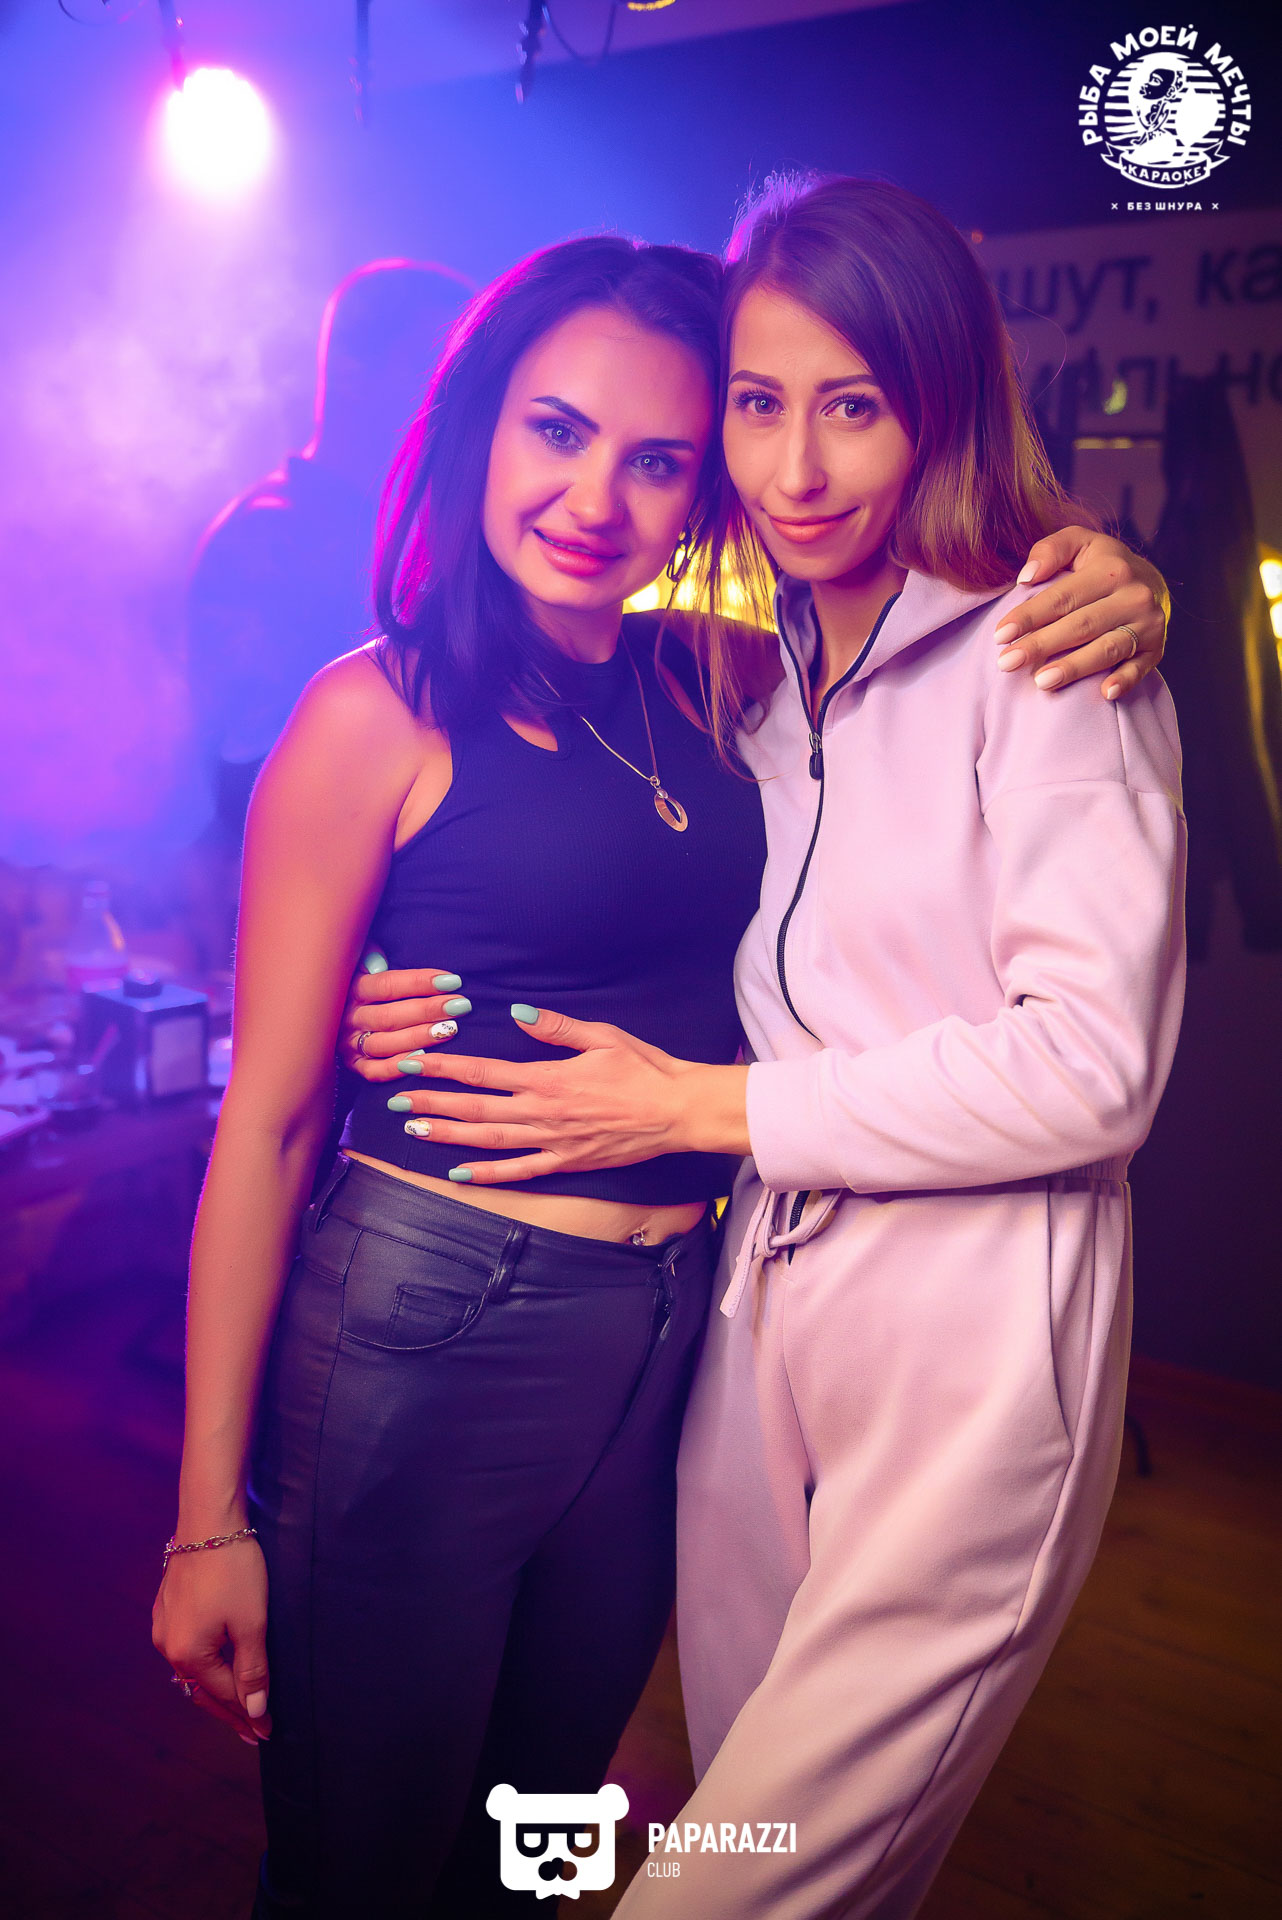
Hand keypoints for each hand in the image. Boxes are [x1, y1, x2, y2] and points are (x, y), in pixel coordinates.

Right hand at [152, 1537, 271, 1746]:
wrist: (208, 1520)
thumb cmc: (234, 1571)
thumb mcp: (251, 1623)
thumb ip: (252, 1670)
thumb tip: (253, 1711)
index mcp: (188, 1655)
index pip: (224, 1695)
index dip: (249, 1714)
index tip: (268, 1731)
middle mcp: (167, 1646)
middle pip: (202, 1689)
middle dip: (230, 1710)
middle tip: (253, 1731)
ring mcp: (163, 1625)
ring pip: (192, 1669)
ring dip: (216, 1688)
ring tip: (237, 1706)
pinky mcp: (167, 1607)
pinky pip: (187, 1648)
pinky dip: (205, 1664)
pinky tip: (215, 1667)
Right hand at [339, 948, 472, 1080]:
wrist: (334, 1013)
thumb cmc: (366, 985)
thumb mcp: (362, 963)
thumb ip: (370, 957)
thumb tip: (379, 959)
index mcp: (352, 990)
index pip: (386, 985)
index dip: (419, 982)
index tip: (452, 981)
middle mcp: (349, 1018)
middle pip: (389, 1016)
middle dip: (427, 1010)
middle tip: (459, 1006)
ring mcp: (350, 1044)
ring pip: (384, 1044)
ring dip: (419, 1037)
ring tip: (450, 1029)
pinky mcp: (354, 1066)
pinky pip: (374, 1072)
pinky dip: (396, 1067)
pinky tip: (423, 1058)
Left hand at [385, 1004, 748, 1183]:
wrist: (677, 1112)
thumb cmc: (643, 1070)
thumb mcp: (602, 1036)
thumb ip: (556, 1027)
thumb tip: (519, 1011)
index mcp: (548, 1079)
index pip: (484, 1072)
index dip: (444, 1068)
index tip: (414, 1063)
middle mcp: (543, 1114)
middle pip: (475, 1110)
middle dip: (432, 1104)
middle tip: (395, 1100)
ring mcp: (552, 1143)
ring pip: (489, 1141)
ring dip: (448, 1136)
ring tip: (412, 1132)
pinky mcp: (566, 1163)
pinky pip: (519, 1172)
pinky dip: (488, 1174)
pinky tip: (459, 1174)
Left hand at [997, 527, 1168, 699]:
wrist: (1151, 582)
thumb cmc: (1101, 565)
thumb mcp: (1078, 543)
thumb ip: (1051, 550)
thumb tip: (1027, 577)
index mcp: (1110, 568)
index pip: (1063, 597)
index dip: (1030, 616)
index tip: (1000, 635)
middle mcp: (1133, 595)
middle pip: (1081, 625)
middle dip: (1042, 645)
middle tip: (1008, 663)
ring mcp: (1147, 624)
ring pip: (1107, 648)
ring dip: (1074, 667)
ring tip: (1041, 682)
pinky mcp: (1157, 648)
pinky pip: (1140, 667)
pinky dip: (1124, 681)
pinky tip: (1104, 693)